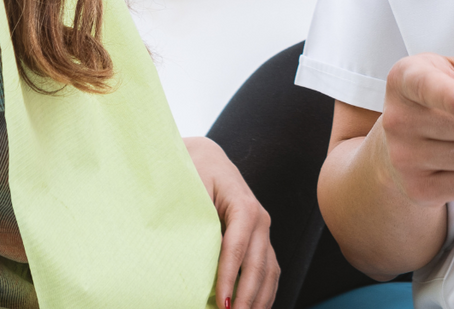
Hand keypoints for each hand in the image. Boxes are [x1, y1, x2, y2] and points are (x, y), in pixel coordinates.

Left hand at [184, 136, 278, 308]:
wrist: (208, 160)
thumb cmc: (195, 173)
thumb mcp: (191, 189)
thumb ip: (191, 217)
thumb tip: (183, 250)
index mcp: (243, 204)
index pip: (237, 246)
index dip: (229, 276)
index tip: (222, 302)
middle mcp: (260, 218)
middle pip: (257, 263)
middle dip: (246, 295)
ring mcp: (264, 230)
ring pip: (269, 271)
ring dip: (259, 299)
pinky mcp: (262, 240)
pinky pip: (270, 270)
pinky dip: (265, 292)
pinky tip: (256, 308)